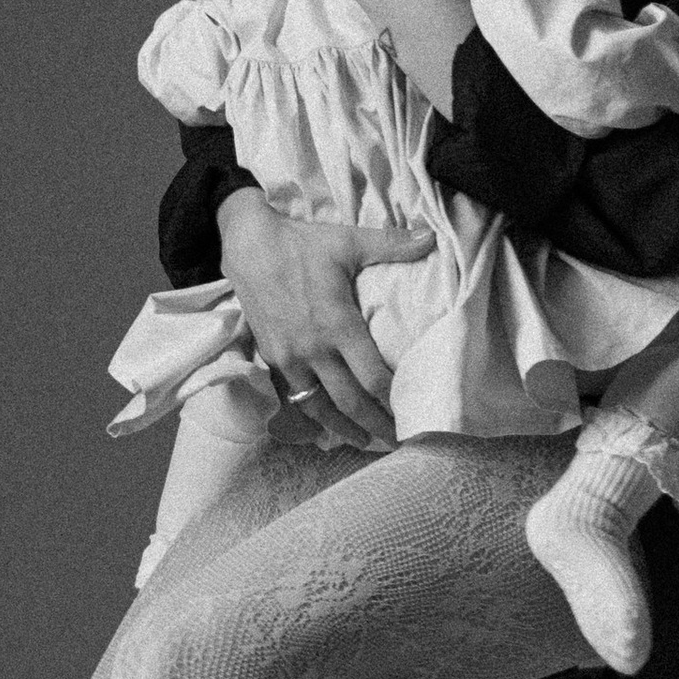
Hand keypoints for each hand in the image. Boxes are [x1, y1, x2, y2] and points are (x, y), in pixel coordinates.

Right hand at [216, 188, 433, 450]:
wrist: (247, 244)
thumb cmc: (301, 243)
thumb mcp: (348, 240)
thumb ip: (392, 244)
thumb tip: (431, 236)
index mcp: (338, 325)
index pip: (373, 377)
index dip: (392, 401)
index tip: (411, 414)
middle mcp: (314, 349)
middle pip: (350, 401)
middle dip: (375, 425)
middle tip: (397, 442)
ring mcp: (289, 357)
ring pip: (319, 407)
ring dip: (342, 428)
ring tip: (364, 442)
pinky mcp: (270, 357)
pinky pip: (293, 396)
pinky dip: (311, 414)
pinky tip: (324, 423)